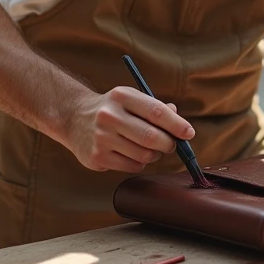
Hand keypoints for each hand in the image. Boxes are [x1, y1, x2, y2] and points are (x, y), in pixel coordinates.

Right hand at [67, 86, 194, 173]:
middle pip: (151, 137)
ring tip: (149, 148)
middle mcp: (109, 116)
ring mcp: (101, 138)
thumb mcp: (131, 99)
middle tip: (172, 144)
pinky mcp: (97, 158)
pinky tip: (132, 153)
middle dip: (168, 144)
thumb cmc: (113, 108)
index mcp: (122, 96)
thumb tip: (181, 125)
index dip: (177, 125)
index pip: (156, 112)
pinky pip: (132, 166)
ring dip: (154, 155)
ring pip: (144, 155)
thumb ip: (156, 108)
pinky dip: (139, 163)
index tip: (189, 133)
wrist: (74, 118)